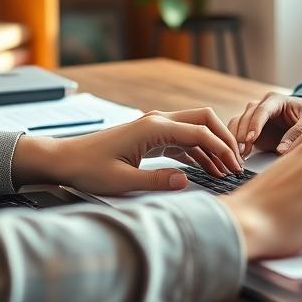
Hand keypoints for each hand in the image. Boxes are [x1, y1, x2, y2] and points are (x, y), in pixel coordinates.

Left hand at [12, 108, 243, 194]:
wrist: (65, 160)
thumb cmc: (88, 169)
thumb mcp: (122, 181)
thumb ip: (156, 180)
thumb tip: (187, 181)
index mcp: (153, 128)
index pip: (199, 132)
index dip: (221, 149)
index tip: (234, 167)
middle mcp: (157, 121)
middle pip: (203, 120)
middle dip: (223, 139)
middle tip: (235, 163)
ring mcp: (154, 127)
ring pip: (194, 129)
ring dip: (212, 147)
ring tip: (225, 170)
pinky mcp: (150, 136)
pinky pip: (182, 139)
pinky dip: (197, 152)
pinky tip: (206, 168)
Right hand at [228, 92, 301, 155]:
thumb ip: (297, 133)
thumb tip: (281, 151)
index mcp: (275, 100)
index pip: (262, 111)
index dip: (255, 125)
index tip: (251, 139)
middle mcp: (261, 105)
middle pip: (246, 117)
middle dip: (242, 135)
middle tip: (242, 152)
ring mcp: (254, 115)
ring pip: (237, 123)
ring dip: (235, 138)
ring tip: (239, 155)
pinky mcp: (250, 126)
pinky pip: (237, 131)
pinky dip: (234, 141)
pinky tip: (237, 154)